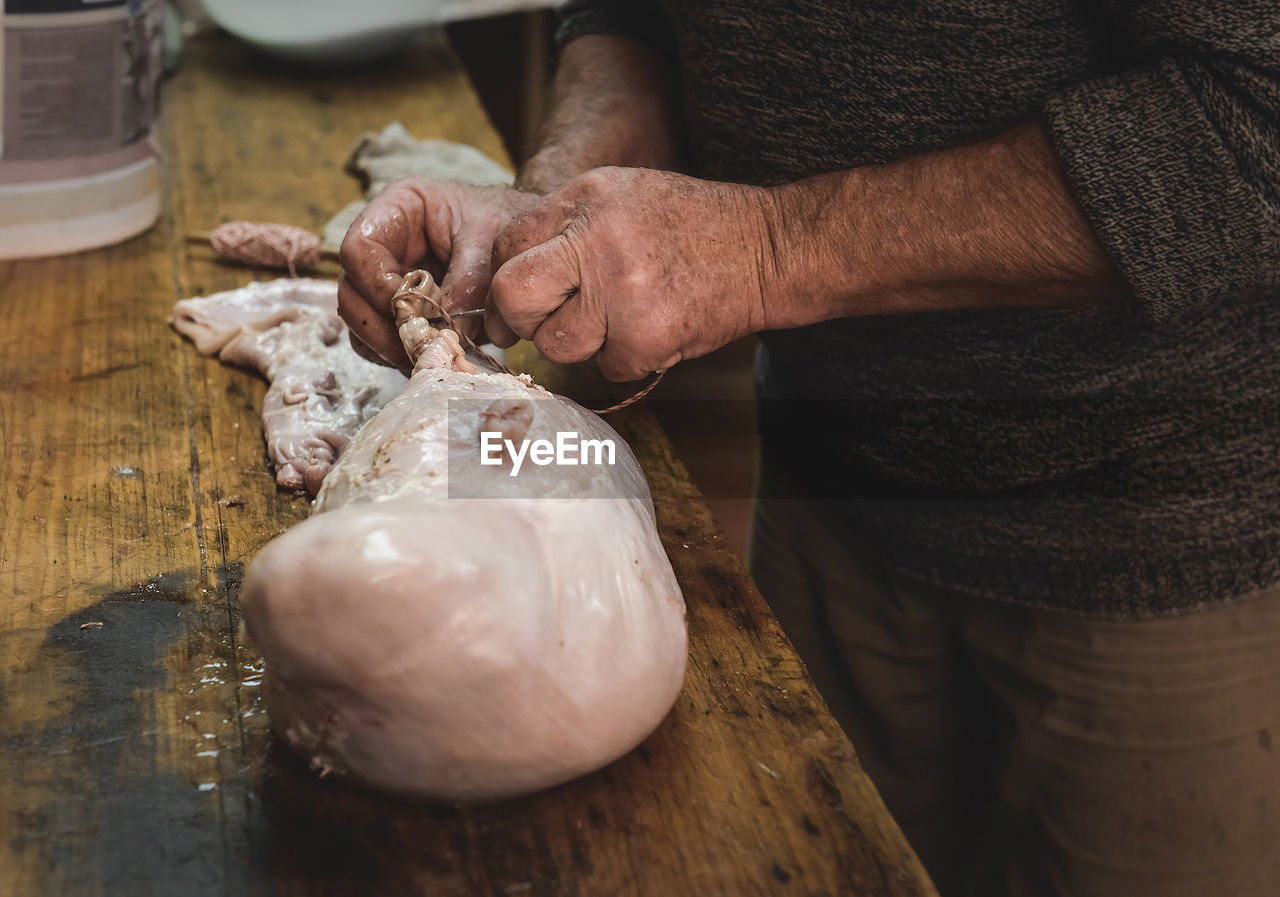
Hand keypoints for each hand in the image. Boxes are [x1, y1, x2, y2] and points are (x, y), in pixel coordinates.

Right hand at [337, 180, 538, 367]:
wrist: (525, 240)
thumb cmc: (505, 224)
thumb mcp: (492, 241)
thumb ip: (470, 282)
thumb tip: (448, 330)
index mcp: (397, 211)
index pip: (358, 250)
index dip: (377, 285)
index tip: (412, 310)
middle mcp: (382, 248)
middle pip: (350, 294)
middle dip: (381, 327)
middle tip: (420, 345)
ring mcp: (385, 282)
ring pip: (361, 325)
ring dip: (390, 347)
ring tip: (431, 354)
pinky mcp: (399, 313)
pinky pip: (381, 343)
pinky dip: (402, 354)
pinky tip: (433, 356)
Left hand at [487, 167, 774, 380]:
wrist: (767, 248)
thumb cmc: (692, 225)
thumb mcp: (622, 194)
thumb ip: (565, 224)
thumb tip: (508, 278)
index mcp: (586, 200)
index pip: (507, 244)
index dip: (507, 276)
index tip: (523, 296)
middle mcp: (596, 242)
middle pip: (513, 297)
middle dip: (522, 318)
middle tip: (548, 321)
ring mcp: (621, 293)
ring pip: (556, 344)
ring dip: (579, 344)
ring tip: (617, 320)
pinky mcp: (646, 337)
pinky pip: (605, 368)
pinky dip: (625, 359)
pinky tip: (653, 330)